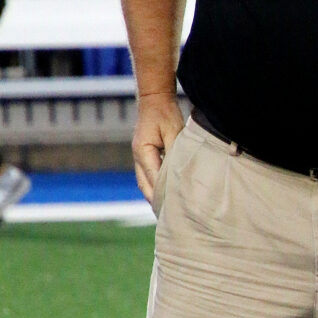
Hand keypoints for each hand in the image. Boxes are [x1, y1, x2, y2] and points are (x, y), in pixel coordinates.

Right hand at [132, 91, 183, 206]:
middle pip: (145, 185)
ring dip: (154, 195)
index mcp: (143, 152)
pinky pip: (148, 175)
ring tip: (166, 210)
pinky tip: (164, 193)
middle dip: (156, 201)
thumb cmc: (165, 113)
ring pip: (145, 182)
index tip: (172, 208)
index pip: (153, 179)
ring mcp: (139, 156)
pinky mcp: (144, 154)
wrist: (154, 99)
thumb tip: (178, 172)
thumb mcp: (173, 131)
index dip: (162, 194)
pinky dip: (154, 185)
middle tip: (168, 217)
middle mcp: (138, 157)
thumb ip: (175, 152)